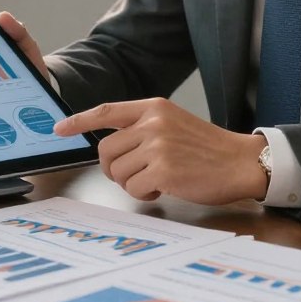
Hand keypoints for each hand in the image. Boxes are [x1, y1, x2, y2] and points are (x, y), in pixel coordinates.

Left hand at [53, 98, 267, 204]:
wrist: (240, 162)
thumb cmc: (208, 149)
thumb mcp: (174, 124)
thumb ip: (144, 128)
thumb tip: (111, 147)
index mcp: (154, 107)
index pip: (107, 111)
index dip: (79, 121)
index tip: (59, 129)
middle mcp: (153, 123)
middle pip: (106, 150)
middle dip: (114, 168)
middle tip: (136, 175)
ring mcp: (158, 146)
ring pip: (118, 172)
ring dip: (133, 183)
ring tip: (158, 180)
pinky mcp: (164, 170)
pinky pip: (134, 188)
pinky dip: (145, 194)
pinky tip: (165, 188)